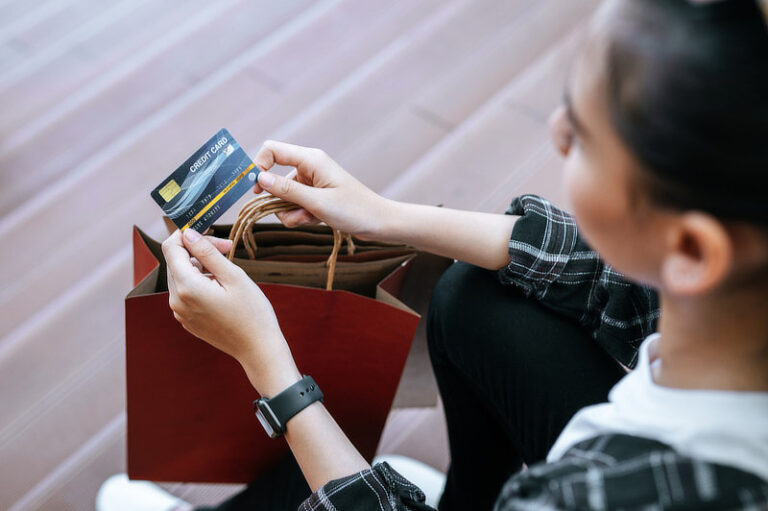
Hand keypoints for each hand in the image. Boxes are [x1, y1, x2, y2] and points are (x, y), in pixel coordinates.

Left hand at [161, 229, 300, 395]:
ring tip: (226, 270)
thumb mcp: (233, 276)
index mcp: (187, 287)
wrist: (258, 348)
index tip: (208, 232)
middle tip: (226, 248)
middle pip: (176, 261)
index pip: (170, 248)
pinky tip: (221, 287)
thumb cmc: (252, 312)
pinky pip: (186, 293)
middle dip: (197, 249)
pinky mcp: (187, 320)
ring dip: (199, 266)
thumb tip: (188, 233)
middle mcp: (177, 301)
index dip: (187, 235)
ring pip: (181, 276)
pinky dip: (199, 282)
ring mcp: (180, 313)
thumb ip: (207, 252)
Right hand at [252, 140, 390, 238]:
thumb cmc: (354, 210)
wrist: (378, 223)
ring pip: (283, 196)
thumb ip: (287, 190)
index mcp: (310, 159)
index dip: (258, 166)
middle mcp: (309, 167)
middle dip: (278, 200)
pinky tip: (315, 220)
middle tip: (294, 212)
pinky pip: (294, 205)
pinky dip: (300, 216)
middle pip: (274, 177)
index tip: (256, 190)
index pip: (272, 150)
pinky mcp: (314, 196)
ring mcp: (311, 182)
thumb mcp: (317, 202)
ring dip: (291, 212)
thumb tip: (259, 178)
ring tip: (310, 218)